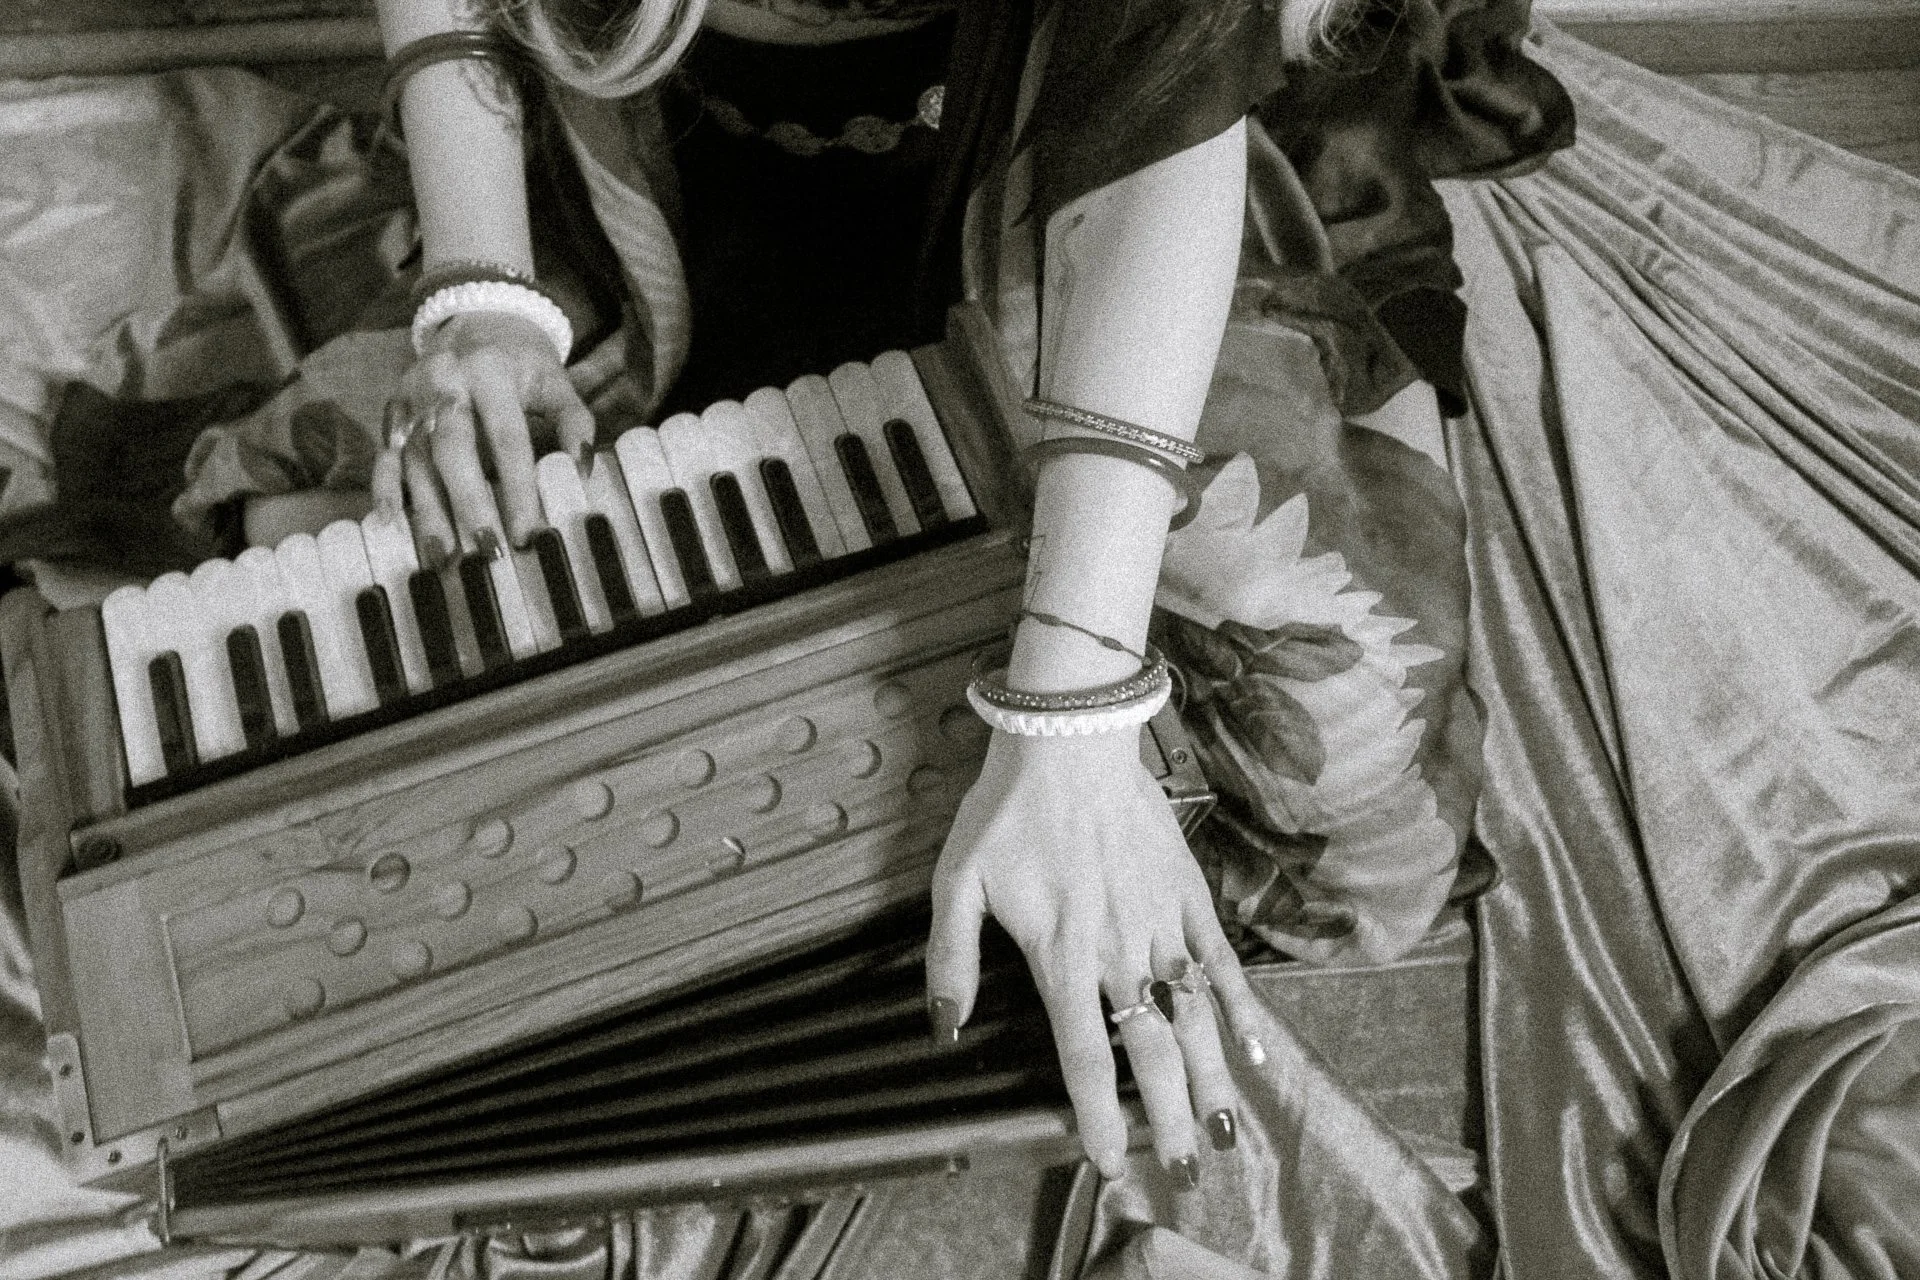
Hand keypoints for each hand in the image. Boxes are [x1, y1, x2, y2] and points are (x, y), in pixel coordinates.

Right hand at [372, 310, 595, 561]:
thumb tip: (580, 471)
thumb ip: (574, 422)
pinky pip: (383, 456)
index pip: (506, 437)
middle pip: (454, 450)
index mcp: (490, 371)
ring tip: (445, 556)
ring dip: (429, 510)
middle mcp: (444, 383)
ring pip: (416, 460)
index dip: (517, 487)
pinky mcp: (391, 415)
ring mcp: (412, 400)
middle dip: (470, 503)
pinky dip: (383, 490)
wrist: (475, 323)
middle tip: (487, 551)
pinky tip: (391, 523)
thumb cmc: (521, 365)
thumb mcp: (555, 382)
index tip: (528, 532)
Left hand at [926, 731, 1263, 1183]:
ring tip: (1225, 1131)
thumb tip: (945, 1026)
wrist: (1070, 736)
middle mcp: (1119, 947)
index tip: (1113, 1162)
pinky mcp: (1187, 892)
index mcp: (1062, 952)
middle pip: (1152, 1048)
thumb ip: (951, 958)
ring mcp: (1160, 921)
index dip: (1099, 1113)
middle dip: (1169, 1116)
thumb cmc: (1007, 808)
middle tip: (1187, 1170)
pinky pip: (1220, 959)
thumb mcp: (957, 880)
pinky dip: (1240, 1007)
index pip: (1085, 1052)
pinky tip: (1256, 1050)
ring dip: (1212, 1078)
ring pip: (1193, 1014)